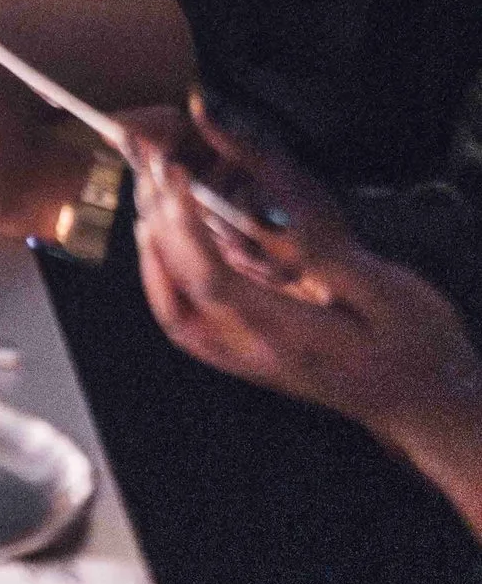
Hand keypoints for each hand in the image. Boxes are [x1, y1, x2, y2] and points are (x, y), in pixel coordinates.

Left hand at [135, 107, 481, 439]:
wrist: (431, 408)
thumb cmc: (419, 351)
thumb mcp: (387, 293)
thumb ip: (327, 255)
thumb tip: (275, 216)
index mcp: (290, 336)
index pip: (213, 283)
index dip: (182, 229)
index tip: (174, 179)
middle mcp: (260, 354)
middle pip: (181, 298)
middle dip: (159, 231)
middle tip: (155, 174)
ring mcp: (253, 362)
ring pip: (177, 318)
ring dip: (156, 259)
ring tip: (153, 201)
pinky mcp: (255, 359)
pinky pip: (192, 326)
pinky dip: (170, 282)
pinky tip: (172, 246)